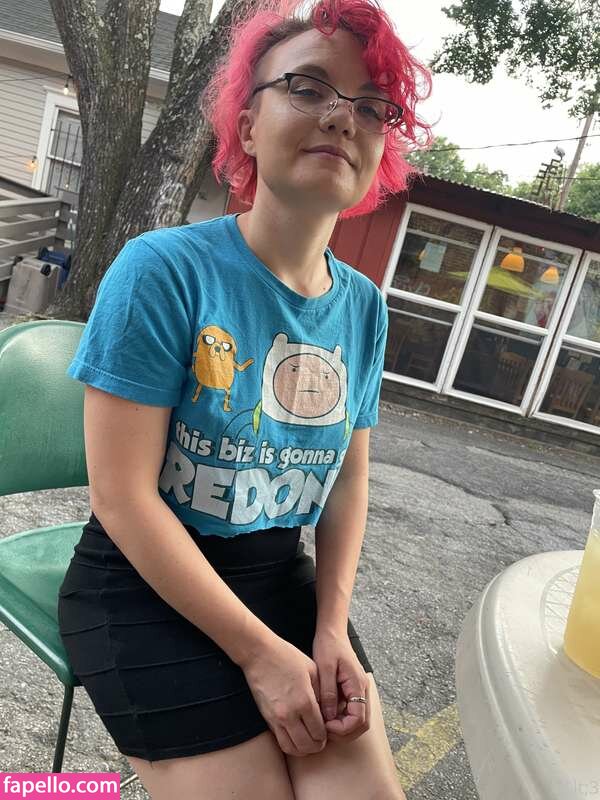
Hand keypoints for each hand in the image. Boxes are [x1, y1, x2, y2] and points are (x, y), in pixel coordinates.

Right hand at [241, 636, 327, 756]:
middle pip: (308, 745)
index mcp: (305, 701)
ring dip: (304, 749)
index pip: (320, 731)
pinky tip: (296, 736)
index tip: (329, 730)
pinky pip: (281, 742)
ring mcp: (276, 718)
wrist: (259, 654)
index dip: (327, 735)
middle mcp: (290, 714)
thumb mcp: (312, 670)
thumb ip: (321, 693)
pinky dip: (291, 745)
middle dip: (318, 745)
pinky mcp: (267, 718)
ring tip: (309, 740)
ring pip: (293, 748)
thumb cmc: (287, 657)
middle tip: (321, 739)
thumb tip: (326, 712)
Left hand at [312, 629, 370, 743]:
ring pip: (358, 719)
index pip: (359, 719)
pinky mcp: (353, 690)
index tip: (325, 726)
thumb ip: (328, 693)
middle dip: (343, 733)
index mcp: (358, 684)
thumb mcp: (325, 668)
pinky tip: (325, 716)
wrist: (333, 632)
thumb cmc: (328, 646)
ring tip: (323, 725)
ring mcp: (360, 690)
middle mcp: (363, 689)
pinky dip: (341, 719)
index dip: (343, 728)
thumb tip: (328, 718)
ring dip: (343, 727)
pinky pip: (352, 711)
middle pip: (362, 724)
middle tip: (323, 731)